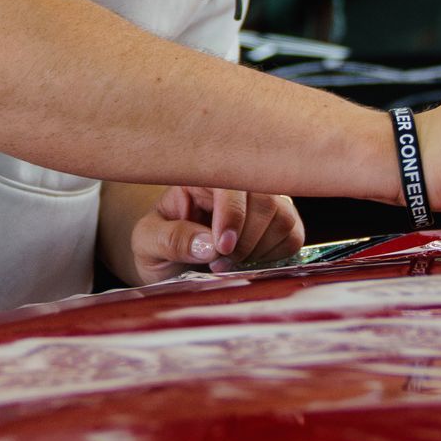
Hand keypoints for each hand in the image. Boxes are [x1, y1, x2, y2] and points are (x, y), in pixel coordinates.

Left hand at [127, 184, 306, 283]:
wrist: (171, 264)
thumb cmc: (157, 247)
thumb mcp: (147, 244)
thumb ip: (171, 239)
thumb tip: (208, 243)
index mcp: (202, 176)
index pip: (231, 181)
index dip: (233, 213)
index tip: (222, 247)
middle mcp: (238, 183)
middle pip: (265, 199)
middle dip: (245, 240)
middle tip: (218, 264)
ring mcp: (262, 201)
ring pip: (283, 218)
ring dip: (258, 249)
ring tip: (228, 264)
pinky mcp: (279, 223)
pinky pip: (293, 236)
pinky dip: (272, 255)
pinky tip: (247, 261)